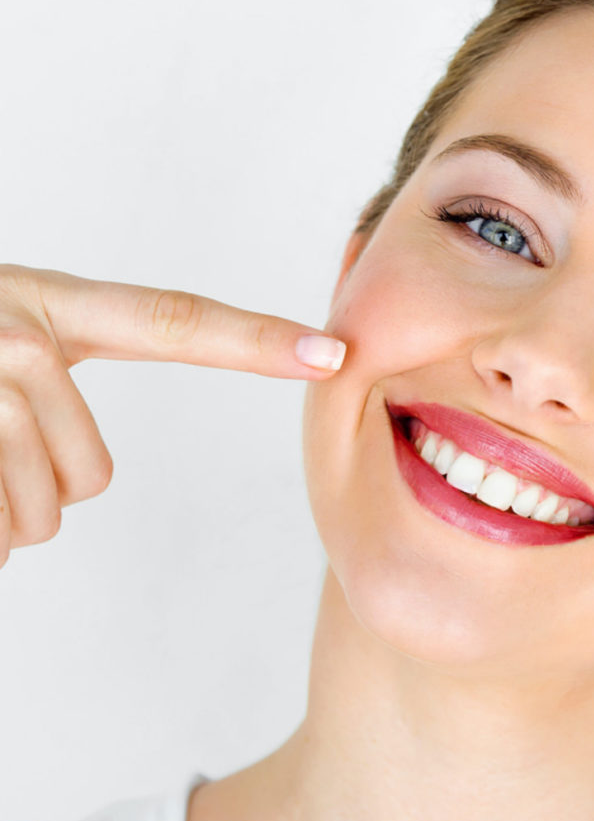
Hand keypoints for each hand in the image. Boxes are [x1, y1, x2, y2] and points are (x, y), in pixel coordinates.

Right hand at [0, 264, 346, 568]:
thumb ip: (52, 390)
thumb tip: (96, 470)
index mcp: (50, 305)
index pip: (173, 324)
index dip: (256, 343)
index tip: (333, 353)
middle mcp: (23, 332)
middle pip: (93, 473)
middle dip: (42, 492)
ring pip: (44, 513)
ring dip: (1, 514)